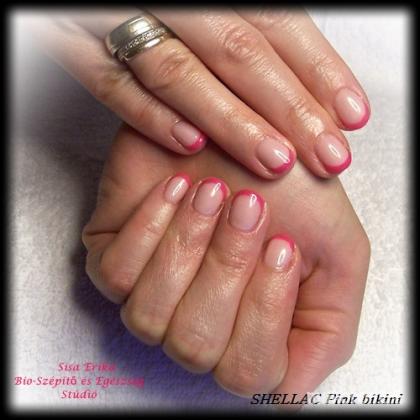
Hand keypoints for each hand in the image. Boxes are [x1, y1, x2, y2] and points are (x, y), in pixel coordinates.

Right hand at [28, 8, 369, 178]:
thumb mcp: (205, 2)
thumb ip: (245, 27)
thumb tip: (301, 75)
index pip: (276, 21)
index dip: (318, 69)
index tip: (350, 114)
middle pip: (239, 52)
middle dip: (289, 108)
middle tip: (325, 153)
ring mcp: (113, 17)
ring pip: (180, 72)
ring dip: (231, 121)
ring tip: (275, 161)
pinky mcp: (70, 44)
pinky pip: (111, 83)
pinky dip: (149, 115)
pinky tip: (190, 146)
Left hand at [83, 124, 369, 398]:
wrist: (243, 126)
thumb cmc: (288, 184)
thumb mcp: (337, 251)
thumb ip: (330, 323)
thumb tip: (291, 390)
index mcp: (253, 335)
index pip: (250, 373)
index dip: (264, 317)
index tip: (282, 246)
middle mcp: (200, 326)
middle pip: (196, 345)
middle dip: (226, 267)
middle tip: (248, 206)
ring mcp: (153, 299)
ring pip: (148, 318)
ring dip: (188, 246)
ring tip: (213, 192)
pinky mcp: (114, 263)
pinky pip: (116, 275)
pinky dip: (150, 228)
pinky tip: (176, 188)